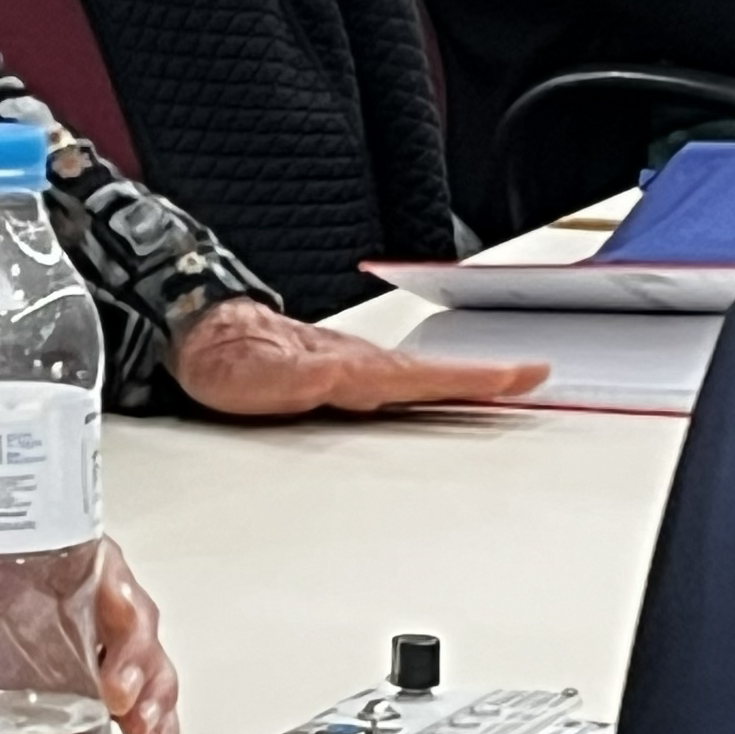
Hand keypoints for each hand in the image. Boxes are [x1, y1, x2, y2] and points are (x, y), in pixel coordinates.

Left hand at [0, 545, 180, 733]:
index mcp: (33, 564)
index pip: (101, 567)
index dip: (122, 599)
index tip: (120, 634)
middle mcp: (60, 604)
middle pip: (131, 622)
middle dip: (144, 663)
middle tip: (128, 703)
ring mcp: (67, 650)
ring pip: (139, 668)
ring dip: (156, 703)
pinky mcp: (61, 695)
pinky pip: (120, 707)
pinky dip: (143, 730)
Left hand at [168, 296, 544, 414]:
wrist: (199, 340)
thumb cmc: (226, 359)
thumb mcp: (254, 376)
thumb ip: (292, 380)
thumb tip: (331, 377)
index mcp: (349, 369)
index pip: (422, 378)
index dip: (471, 380)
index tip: (519, 375)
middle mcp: (358, 368)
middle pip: (433, 377)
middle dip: (486, 379)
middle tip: (534, 378)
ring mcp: (352, 372)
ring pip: (419, 380)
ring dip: (465, 384)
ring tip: (507, 385)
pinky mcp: (341, 380)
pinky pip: (398, 384)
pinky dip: (432, 387)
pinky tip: (446, 393)